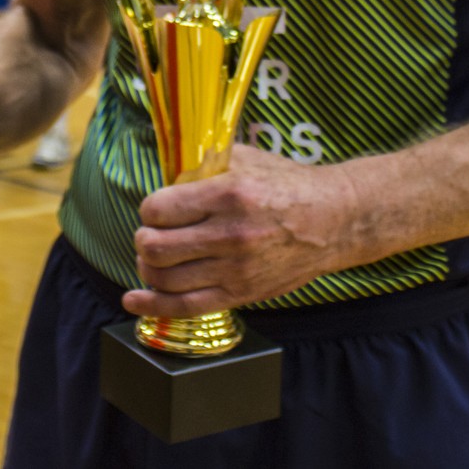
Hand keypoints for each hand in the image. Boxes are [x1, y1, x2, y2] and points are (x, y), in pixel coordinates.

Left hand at [124, 143, 354, 318]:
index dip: (150, 209)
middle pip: (155, 247)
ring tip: (155, 258)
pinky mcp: (242, 294)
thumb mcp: (245, 160)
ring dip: (149, 268)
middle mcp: (229, 234)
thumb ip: (203, 167)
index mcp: (227, 194)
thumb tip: (165, 179)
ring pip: (165, 279)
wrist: (334, 221)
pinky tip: (134, 300)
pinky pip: (186, 307)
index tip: (158, 209)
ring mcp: (235, 269)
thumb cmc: (288, 186)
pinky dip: (152, 306)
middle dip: (144, 239)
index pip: (158, 209)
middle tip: (153, 233)